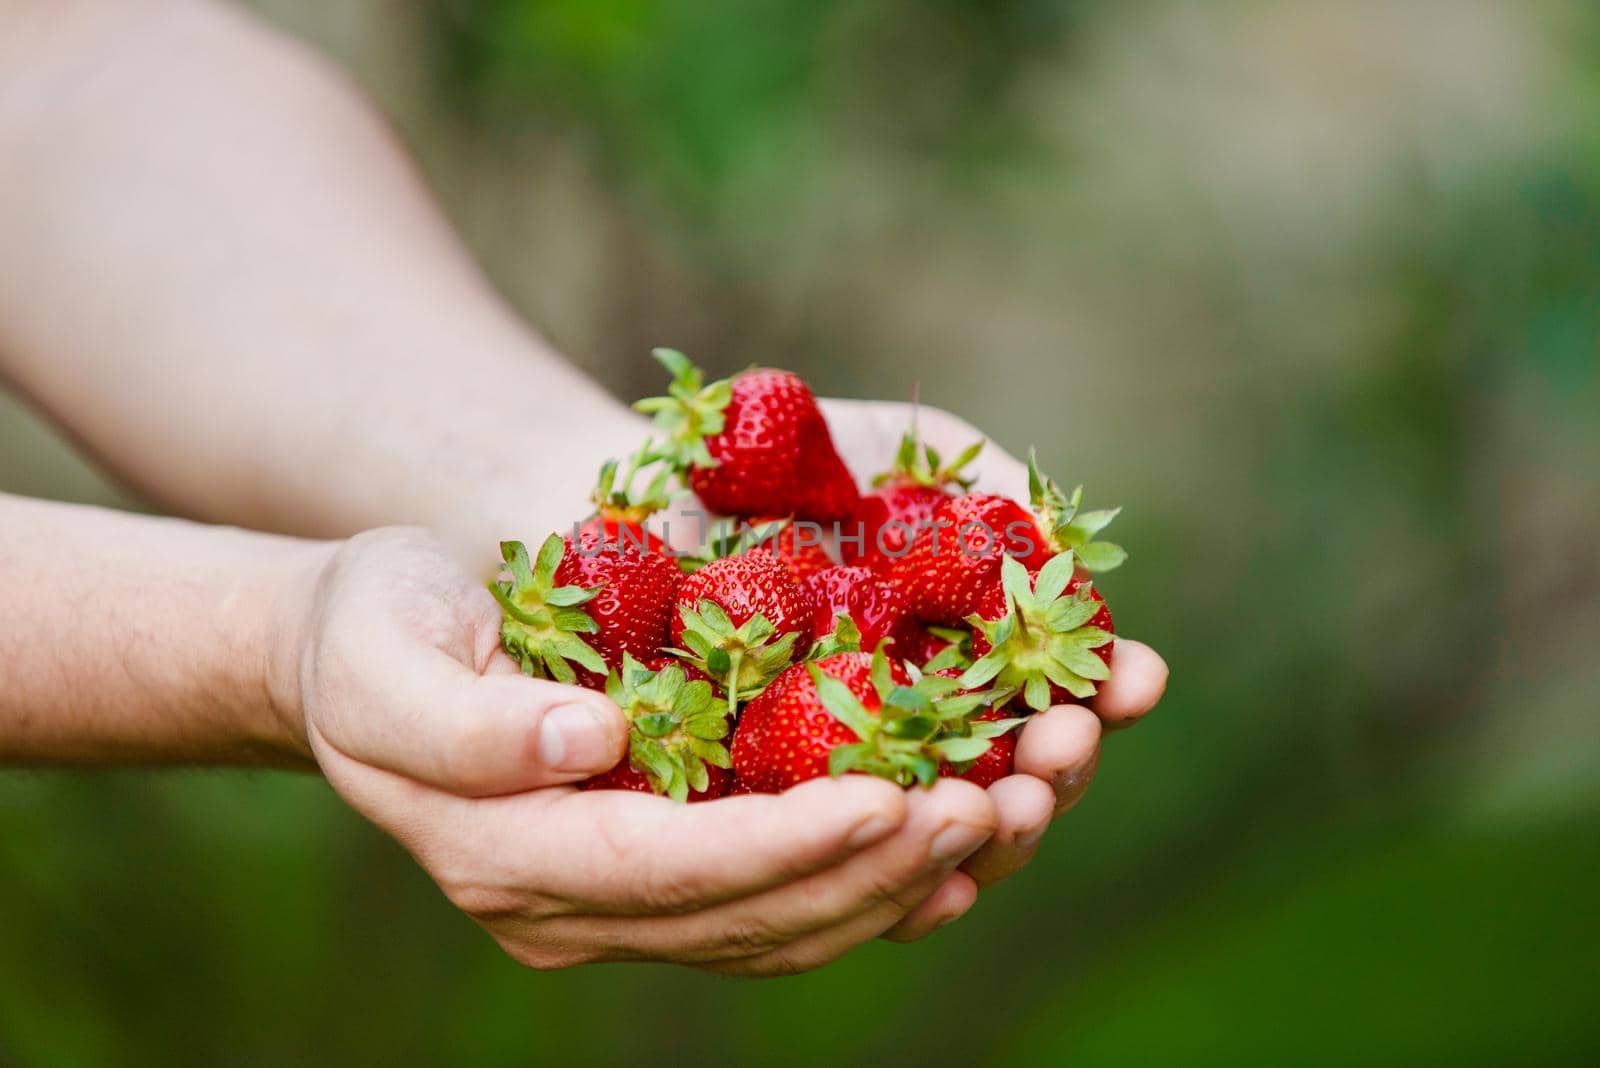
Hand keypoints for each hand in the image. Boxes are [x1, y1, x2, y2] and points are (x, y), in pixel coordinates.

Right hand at [275, 528, 999, 974]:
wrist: (366, 651)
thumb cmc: (373, 631)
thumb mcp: (383, 656)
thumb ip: (470, 723)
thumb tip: (592, 745)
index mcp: (510, 856)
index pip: (673, 871)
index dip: (787, 845)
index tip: (893, 797)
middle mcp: (572, 905)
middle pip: (749, 914)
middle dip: (876, 869)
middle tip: (990, 807)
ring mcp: (618, 901)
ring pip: (781, 924)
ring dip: (897, 881)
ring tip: (1002, 816)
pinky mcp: (660, 870)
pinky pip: (779, 901)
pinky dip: (868, 884)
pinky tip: (948, 850)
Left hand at [818, 399, 1169, 938]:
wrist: (663, 491)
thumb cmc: (790, 471)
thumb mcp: (905, 468)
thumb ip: (991, 507)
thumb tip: (1072, 563)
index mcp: (970, 658)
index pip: (1061, 695)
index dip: (1110, 691)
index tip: (1138, 676)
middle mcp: (926, 731)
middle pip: (1019, 783)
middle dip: (1059, 768)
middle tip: (1063, 742)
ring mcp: (852, 781)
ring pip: (942, 841)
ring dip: (994, 837)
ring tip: (1009, 804)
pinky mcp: (772, 819)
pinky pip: (839, 879)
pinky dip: (896, 894)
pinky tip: (935, 887)